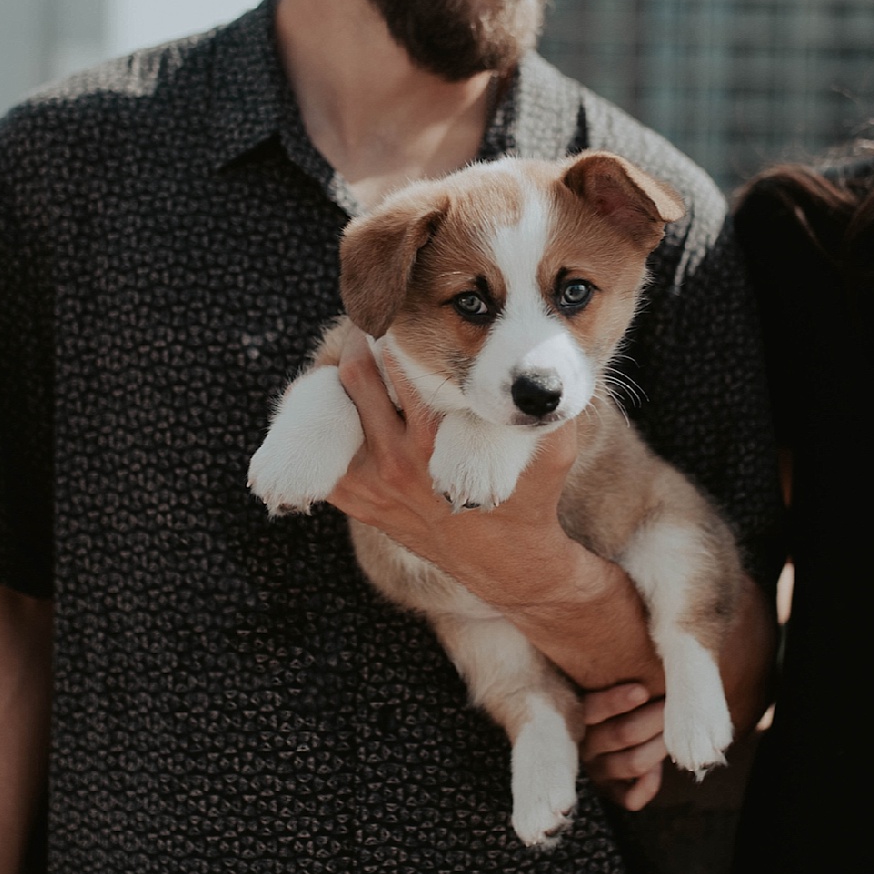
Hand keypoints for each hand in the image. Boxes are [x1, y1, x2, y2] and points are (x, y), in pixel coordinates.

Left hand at [327, 344, 579, 604]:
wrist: (505, 561)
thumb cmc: (530, 495)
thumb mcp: (552, 446)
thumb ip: (545, 401)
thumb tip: (545, 349)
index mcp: (437, 440)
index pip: (398, 365)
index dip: (396, 330)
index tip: (402, 312)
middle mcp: (397, 459)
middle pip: (355, 376)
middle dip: (363, 342)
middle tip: (376, 323)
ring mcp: (371, 483)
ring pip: (332, 407)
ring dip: (343, 376)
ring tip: (359, 354)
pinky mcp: (357, 501)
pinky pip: (321, 453)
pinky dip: (325, 423)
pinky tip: (345, 403)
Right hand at [581, 682, 667, 809]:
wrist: (618, 727)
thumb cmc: (623, 698)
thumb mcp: (612, 686)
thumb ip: (626, 681)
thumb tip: (653, 670)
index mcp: (577, 716)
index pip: (591, 709)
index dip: (615, 702)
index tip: (642, 691)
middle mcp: (584, 746)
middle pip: (623, 734)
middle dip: (655, 718)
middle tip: (674, 704)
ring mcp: (597, 772)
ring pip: (634, 762)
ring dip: (660, 745)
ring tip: (676, 729)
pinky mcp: (611, 792)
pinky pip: (630, 798)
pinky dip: (648, 785)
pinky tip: (658, 770)